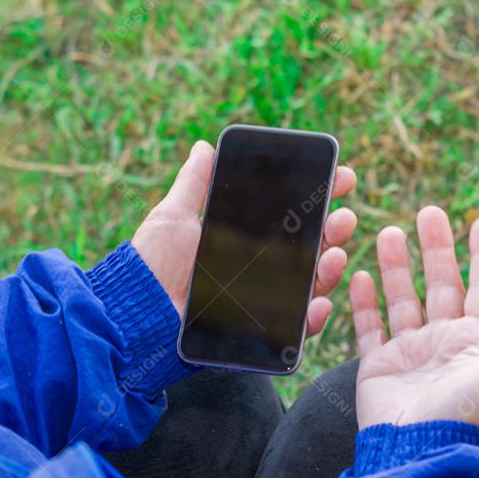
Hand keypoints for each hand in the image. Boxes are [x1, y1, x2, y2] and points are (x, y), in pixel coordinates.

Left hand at [132, 140, 357, 336]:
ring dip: (331, 267)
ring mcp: (263, 299)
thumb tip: (203, 147)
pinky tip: (319, 302)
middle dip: (336, 229)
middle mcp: (260, 268)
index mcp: (244, 237)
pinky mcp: (260, 330)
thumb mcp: (173, 217)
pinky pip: (296, 327)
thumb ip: (195, 184)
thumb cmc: (151, 264)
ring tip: (334, 254)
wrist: (135, 313)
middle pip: (312, 247)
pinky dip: (314, 316)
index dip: (321, 196)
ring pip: (312, 283)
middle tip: (343, 217)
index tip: (342, 177)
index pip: (292, 215)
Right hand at [349, 206, 478, 431]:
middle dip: (436, 249)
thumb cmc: (463, 420)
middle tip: (429, 212)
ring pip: (403, 300)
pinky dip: (365, 303)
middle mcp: (444, 343)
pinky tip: (361, 276)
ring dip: (397, 267)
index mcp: (476, 342)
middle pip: (441, 285)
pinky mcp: (379, 367)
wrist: (417, 456)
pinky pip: (370, 327)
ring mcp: (410, 353)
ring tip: (387, 232)